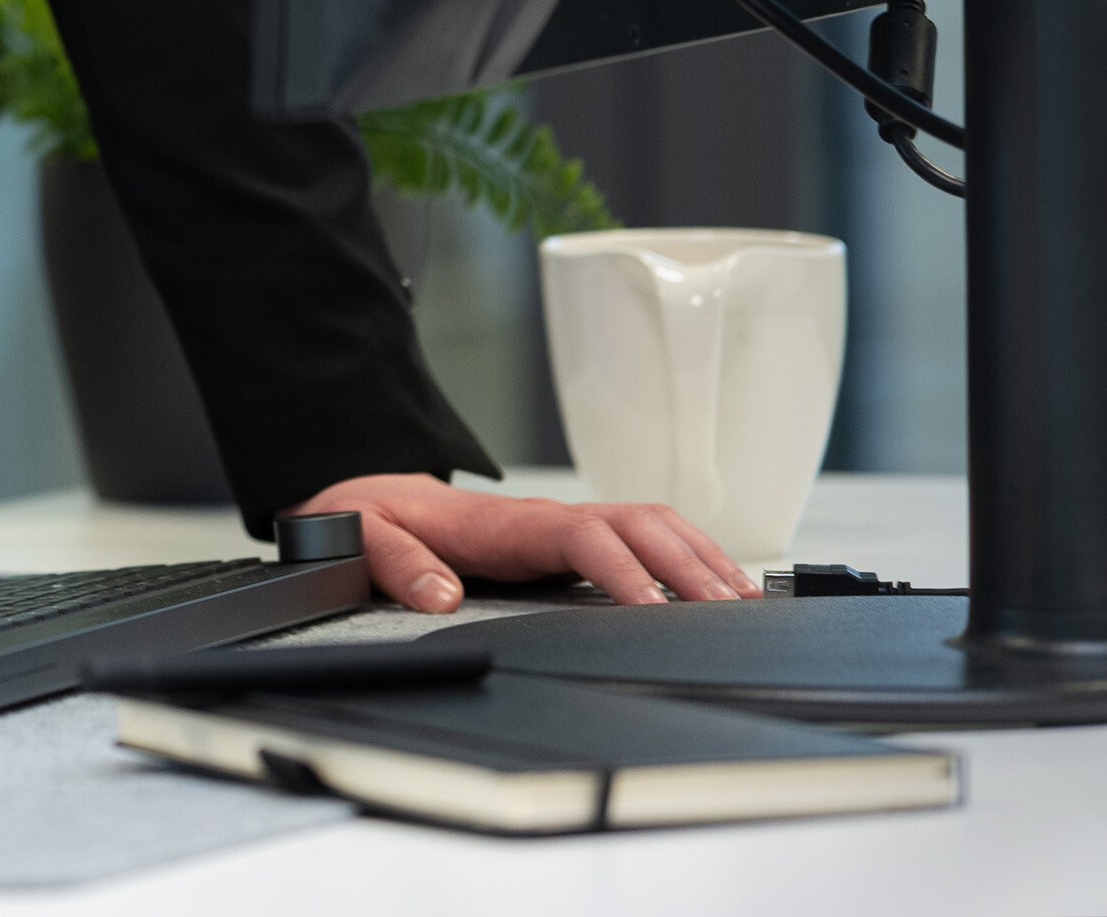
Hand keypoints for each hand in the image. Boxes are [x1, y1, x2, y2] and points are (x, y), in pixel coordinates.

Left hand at [290, 472, 757, 613]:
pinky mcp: (570, 539)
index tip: (652, 609)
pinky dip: (686, 554)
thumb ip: (398, 564)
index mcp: (505, 522)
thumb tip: (441, 595)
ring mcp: (564, 524)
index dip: (622, 571)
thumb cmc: (373, 518)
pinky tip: (711, 584)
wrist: (369, 497)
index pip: (583, 536)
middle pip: (637, 524)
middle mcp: (546, 517)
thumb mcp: (364, 536)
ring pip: (651, 524)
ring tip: (742, 598)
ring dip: (700, 556)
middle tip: (728, 609)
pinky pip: (642, 537)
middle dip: (688, 563)